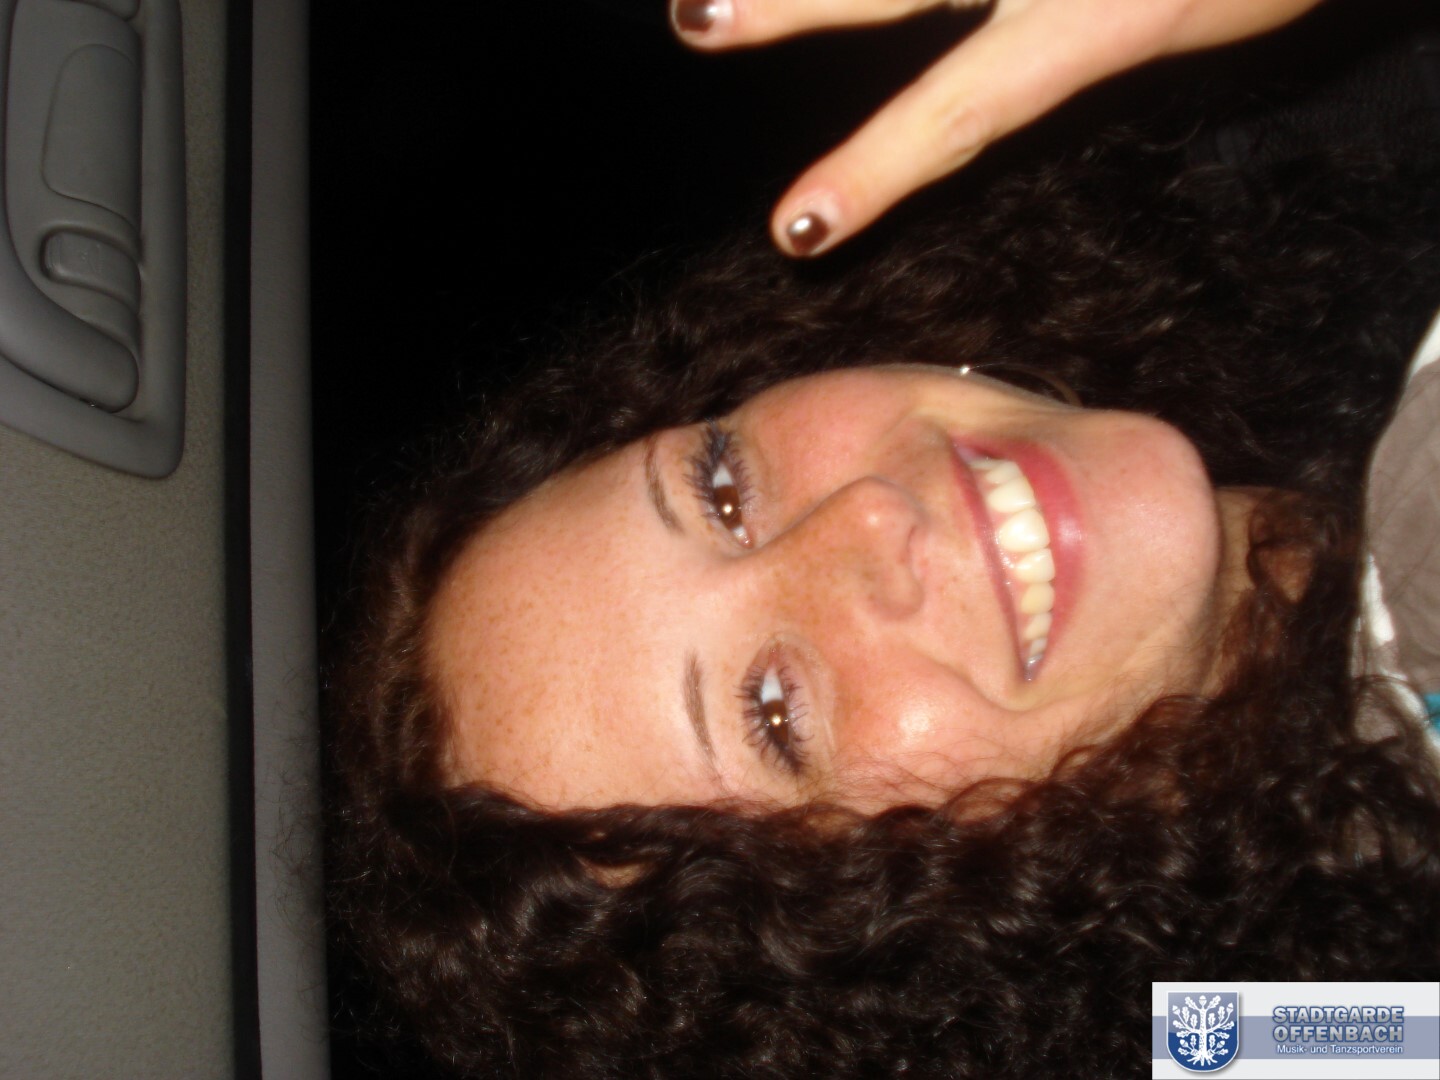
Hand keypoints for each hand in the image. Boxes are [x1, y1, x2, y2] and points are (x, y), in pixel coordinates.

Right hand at [671, 0, 1324, 254]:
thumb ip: (1057, 49)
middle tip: (699, 21)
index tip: (796, 231)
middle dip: (795, 5)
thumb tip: (977, 64)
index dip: (873, 168)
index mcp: (1097, 24)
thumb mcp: (1159, 27)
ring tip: (714, 2)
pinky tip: (805, 0)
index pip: (961, 109)